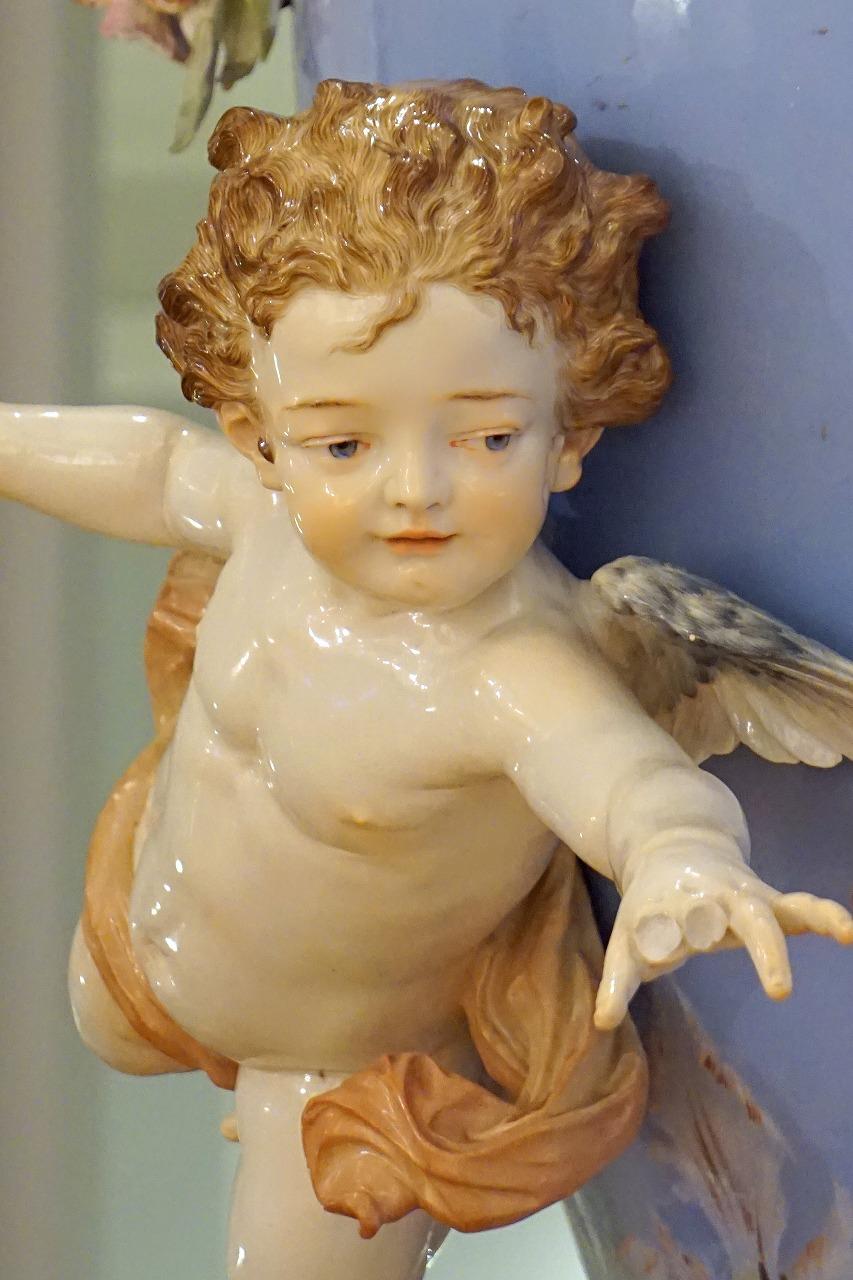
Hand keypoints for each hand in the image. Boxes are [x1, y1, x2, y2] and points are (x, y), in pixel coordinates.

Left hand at [593, 845, 852, 1030]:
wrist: (673, 847)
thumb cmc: (650, 905)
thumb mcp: (627, 937)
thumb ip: (618, 980)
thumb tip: (603, 1023)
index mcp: (672, 905)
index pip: (668, 933)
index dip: (658, 954)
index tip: (651, 974)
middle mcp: (713, 897)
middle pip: (741, 919)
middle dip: (763, 950)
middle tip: (782, 991)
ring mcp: (745, 897)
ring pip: (778, 907)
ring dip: (812, 918)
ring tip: (845, 932)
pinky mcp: (768, 902)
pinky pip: (801, 909)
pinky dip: (826, 917)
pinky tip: (850, 933)